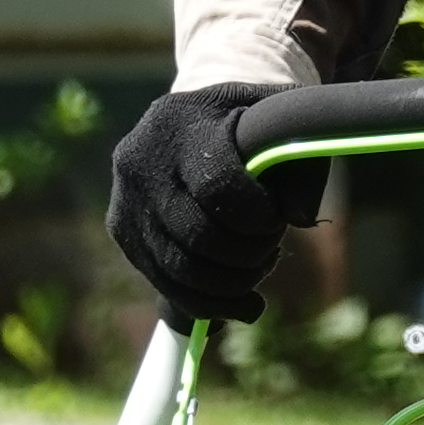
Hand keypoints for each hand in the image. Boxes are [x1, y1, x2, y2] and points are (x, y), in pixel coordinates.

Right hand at [108, 83, 295, 326]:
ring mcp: (125, 197)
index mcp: (182, 122)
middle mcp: (140, 158)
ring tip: (258, 271)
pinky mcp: (121, 229)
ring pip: (178, 270)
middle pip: (196, 236)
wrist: (196, 120)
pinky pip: (164, 284)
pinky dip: (207, 303)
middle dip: (247, 256)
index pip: (217, 187)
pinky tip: (238, 303)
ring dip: (230, 286)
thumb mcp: (282, 125)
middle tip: (272, 249)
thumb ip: (302, 165)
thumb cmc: (249, 124)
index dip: (256, 218)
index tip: (278, 218)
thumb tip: (300, 219)